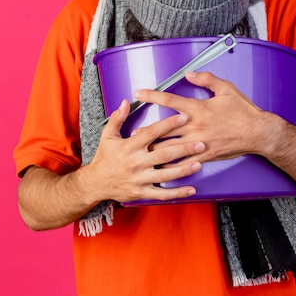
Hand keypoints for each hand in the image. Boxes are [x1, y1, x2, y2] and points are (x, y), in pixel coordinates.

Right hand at [80, 99, 205, 202]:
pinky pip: (162, 194)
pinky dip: (177, 193)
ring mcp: (140, 179)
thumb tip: (126, 101)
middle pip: (164, 154)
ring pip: (166, 174)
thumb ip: (118, 118)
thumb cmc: (104, 158)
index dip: (168, 124)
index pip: (152, 132)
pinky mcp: (142, 192)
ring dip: (184, 169)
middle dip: (184, 148)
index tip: (184, 117)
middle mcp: (136, 162)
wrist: (95, 183)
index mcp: (130, 146)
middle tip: (201, 142)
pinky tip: (191, 189)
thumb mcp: (108, 136)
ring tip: (200, 163)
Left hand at [133, 71, 272, 163]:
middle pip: (164, 128)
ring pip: (170, 147)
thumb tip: (189, 74)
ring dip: (155, 149)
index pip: (170, 100)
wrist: (258, 133)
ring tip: (141, 151)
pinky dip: (172, 164)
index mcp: (198, 108)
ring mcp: (199, 143)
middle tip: (132, 131)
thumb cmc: (243, 111)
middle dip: (146, 130)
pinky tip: (162, 168)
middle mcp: (195, 126)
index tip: (138, 93)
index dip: (152, 96)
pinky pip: (184, 161)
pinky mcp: (205, 155)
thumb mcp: (226, 89)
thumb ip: (206, 79)